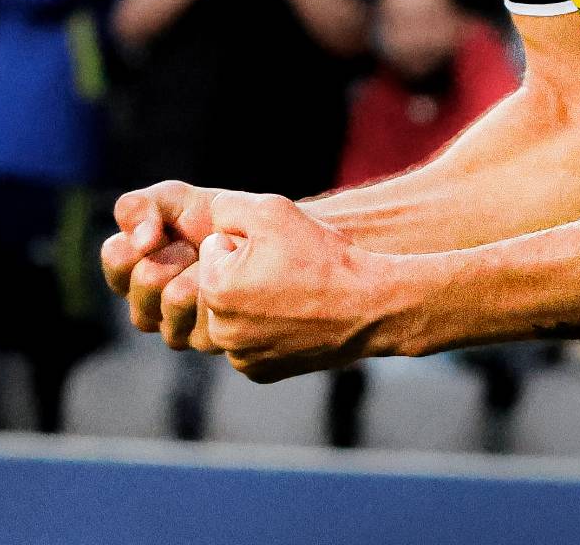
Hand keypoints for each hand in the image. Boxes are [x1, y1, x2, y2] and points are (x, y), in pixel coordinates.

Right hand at [102, 181, 221, 338]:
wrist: (267, 243)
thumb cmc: (215, 221)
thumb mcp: (175, 200)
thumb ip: (141, 206)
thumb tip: (141, 239)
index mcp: (133, 267)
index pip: (115, 257)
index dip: (138, 241)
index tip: (161, 232)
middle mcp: (148, 304)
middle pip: (146, 279)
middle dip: (177, 252)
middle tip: (194, 248)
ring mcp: (176, 327)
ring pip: (176, 299)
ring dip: (201, 271)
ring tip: (216, 264)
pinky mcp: (207, 341)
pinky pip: (206, 317)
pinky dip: (224, 293)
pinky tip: (234, 288)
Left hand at [194, 191, 401, 380]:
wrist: (368, 305)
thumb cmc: (322, 256)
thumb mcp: (272, 210)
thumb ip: (226, 207)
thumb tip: (211, 223)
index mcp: (215, 288)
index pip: (212, 249)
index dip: (243, 242)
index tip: (274, 250)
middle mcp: (220, 329)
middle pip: (219, 285)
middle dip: (242, 273)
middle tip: (284, 270)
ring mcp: (240, 356)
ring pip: (233, 314)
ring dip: (253, 301)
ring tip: (292, 293)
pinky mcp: (259, 372)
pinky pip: (250, 342)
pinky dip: (266, 329)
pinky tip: (294, 317)